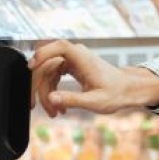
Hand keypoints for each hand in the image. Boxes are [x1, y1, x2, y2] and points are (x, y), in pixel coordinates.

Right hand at [30, 40, 158, 116]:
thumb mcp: (95, 101)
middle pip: (47, 65)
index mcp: (82, 57)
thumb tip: (51, 99)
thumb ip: (72, 100)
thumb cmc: (116, 94)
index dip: (42, 54)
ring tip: (54, 113)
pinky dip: (53, 92)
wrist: (128, 90)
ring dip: (46, 93)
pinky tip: (59, 107)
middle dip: (39, 87)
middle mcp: (75, 55)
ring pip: (48, 73)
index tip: (31, 67)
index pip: (57, 46)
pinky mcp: (70, 67)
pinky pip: (53, 76)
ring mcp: (72, 60)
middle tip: (36, 106)